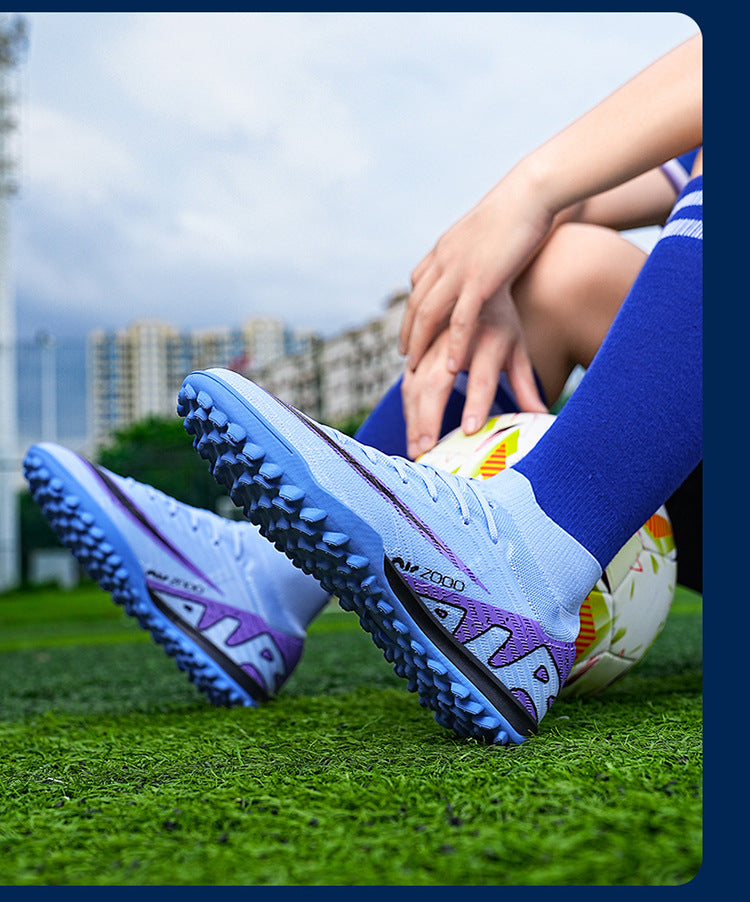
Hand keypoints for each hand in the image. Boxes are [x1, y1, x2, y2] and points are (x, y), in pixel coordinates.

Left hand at [399, 171, 553, 377]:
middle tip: (405, 358)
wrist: (532, 193)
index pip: (417, 284)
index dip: (411, 311)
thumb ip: (474, 249)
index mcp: (444, 248)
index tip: (411, 330)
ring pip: (428, 314)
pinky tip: (451, 365)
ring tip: (416, 369)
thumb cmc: (519, 210)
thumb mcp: (485, 231)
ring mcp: (459, 270)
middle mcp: (443, 260)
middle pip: (415, 304)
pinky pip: (461, 319)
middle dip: (408, 333)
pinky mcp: (480, 280)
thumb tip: (479, 258)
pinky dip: (454, 344)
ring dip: (420, 344)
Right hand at [401, 289, 545, 459]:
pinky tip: (412, 431)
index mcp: (488, 339)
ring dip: (413, 418)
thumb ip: (526, 385)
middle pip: (437, 382)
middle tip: (427, 449)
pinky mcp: (416, 349)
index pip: (481, 377)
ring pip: (415, 383)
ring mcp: (431, 343)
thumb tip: (542, 416)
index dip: (475, 403)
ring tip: (416, 449)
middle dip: (429, 417)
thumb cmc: (500, 324)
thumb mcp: (517, 350)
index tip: (468, 430)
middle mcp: (455, 340)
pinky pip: (406, 382)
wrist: (473, 281)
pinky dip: (408, 409)